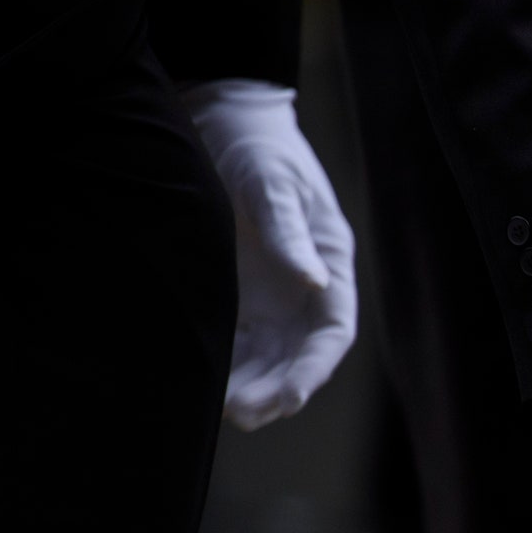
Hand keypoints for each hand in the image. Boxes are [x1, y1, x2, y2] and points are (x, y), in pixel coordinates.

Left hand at [180, 79, 357, 430]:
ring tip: (219, 410)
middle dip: (276, 390)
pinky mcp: (236, 291)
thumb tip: (315, 284)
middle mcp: (304, 288)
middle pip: (298, 356)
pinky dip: (223, 364)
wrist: (219, 118)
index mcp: (330, 263)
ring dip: (249, 386)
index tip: (290, 398)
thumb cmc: (257, 146)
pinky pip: (233, 340)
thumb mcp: (272, 182)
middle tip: (242, 414)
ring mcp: (270, 293)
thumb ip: (287, 231)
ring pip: (266, 357)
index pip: (332, 332)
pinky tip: (200, 380)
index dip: (313, 370)